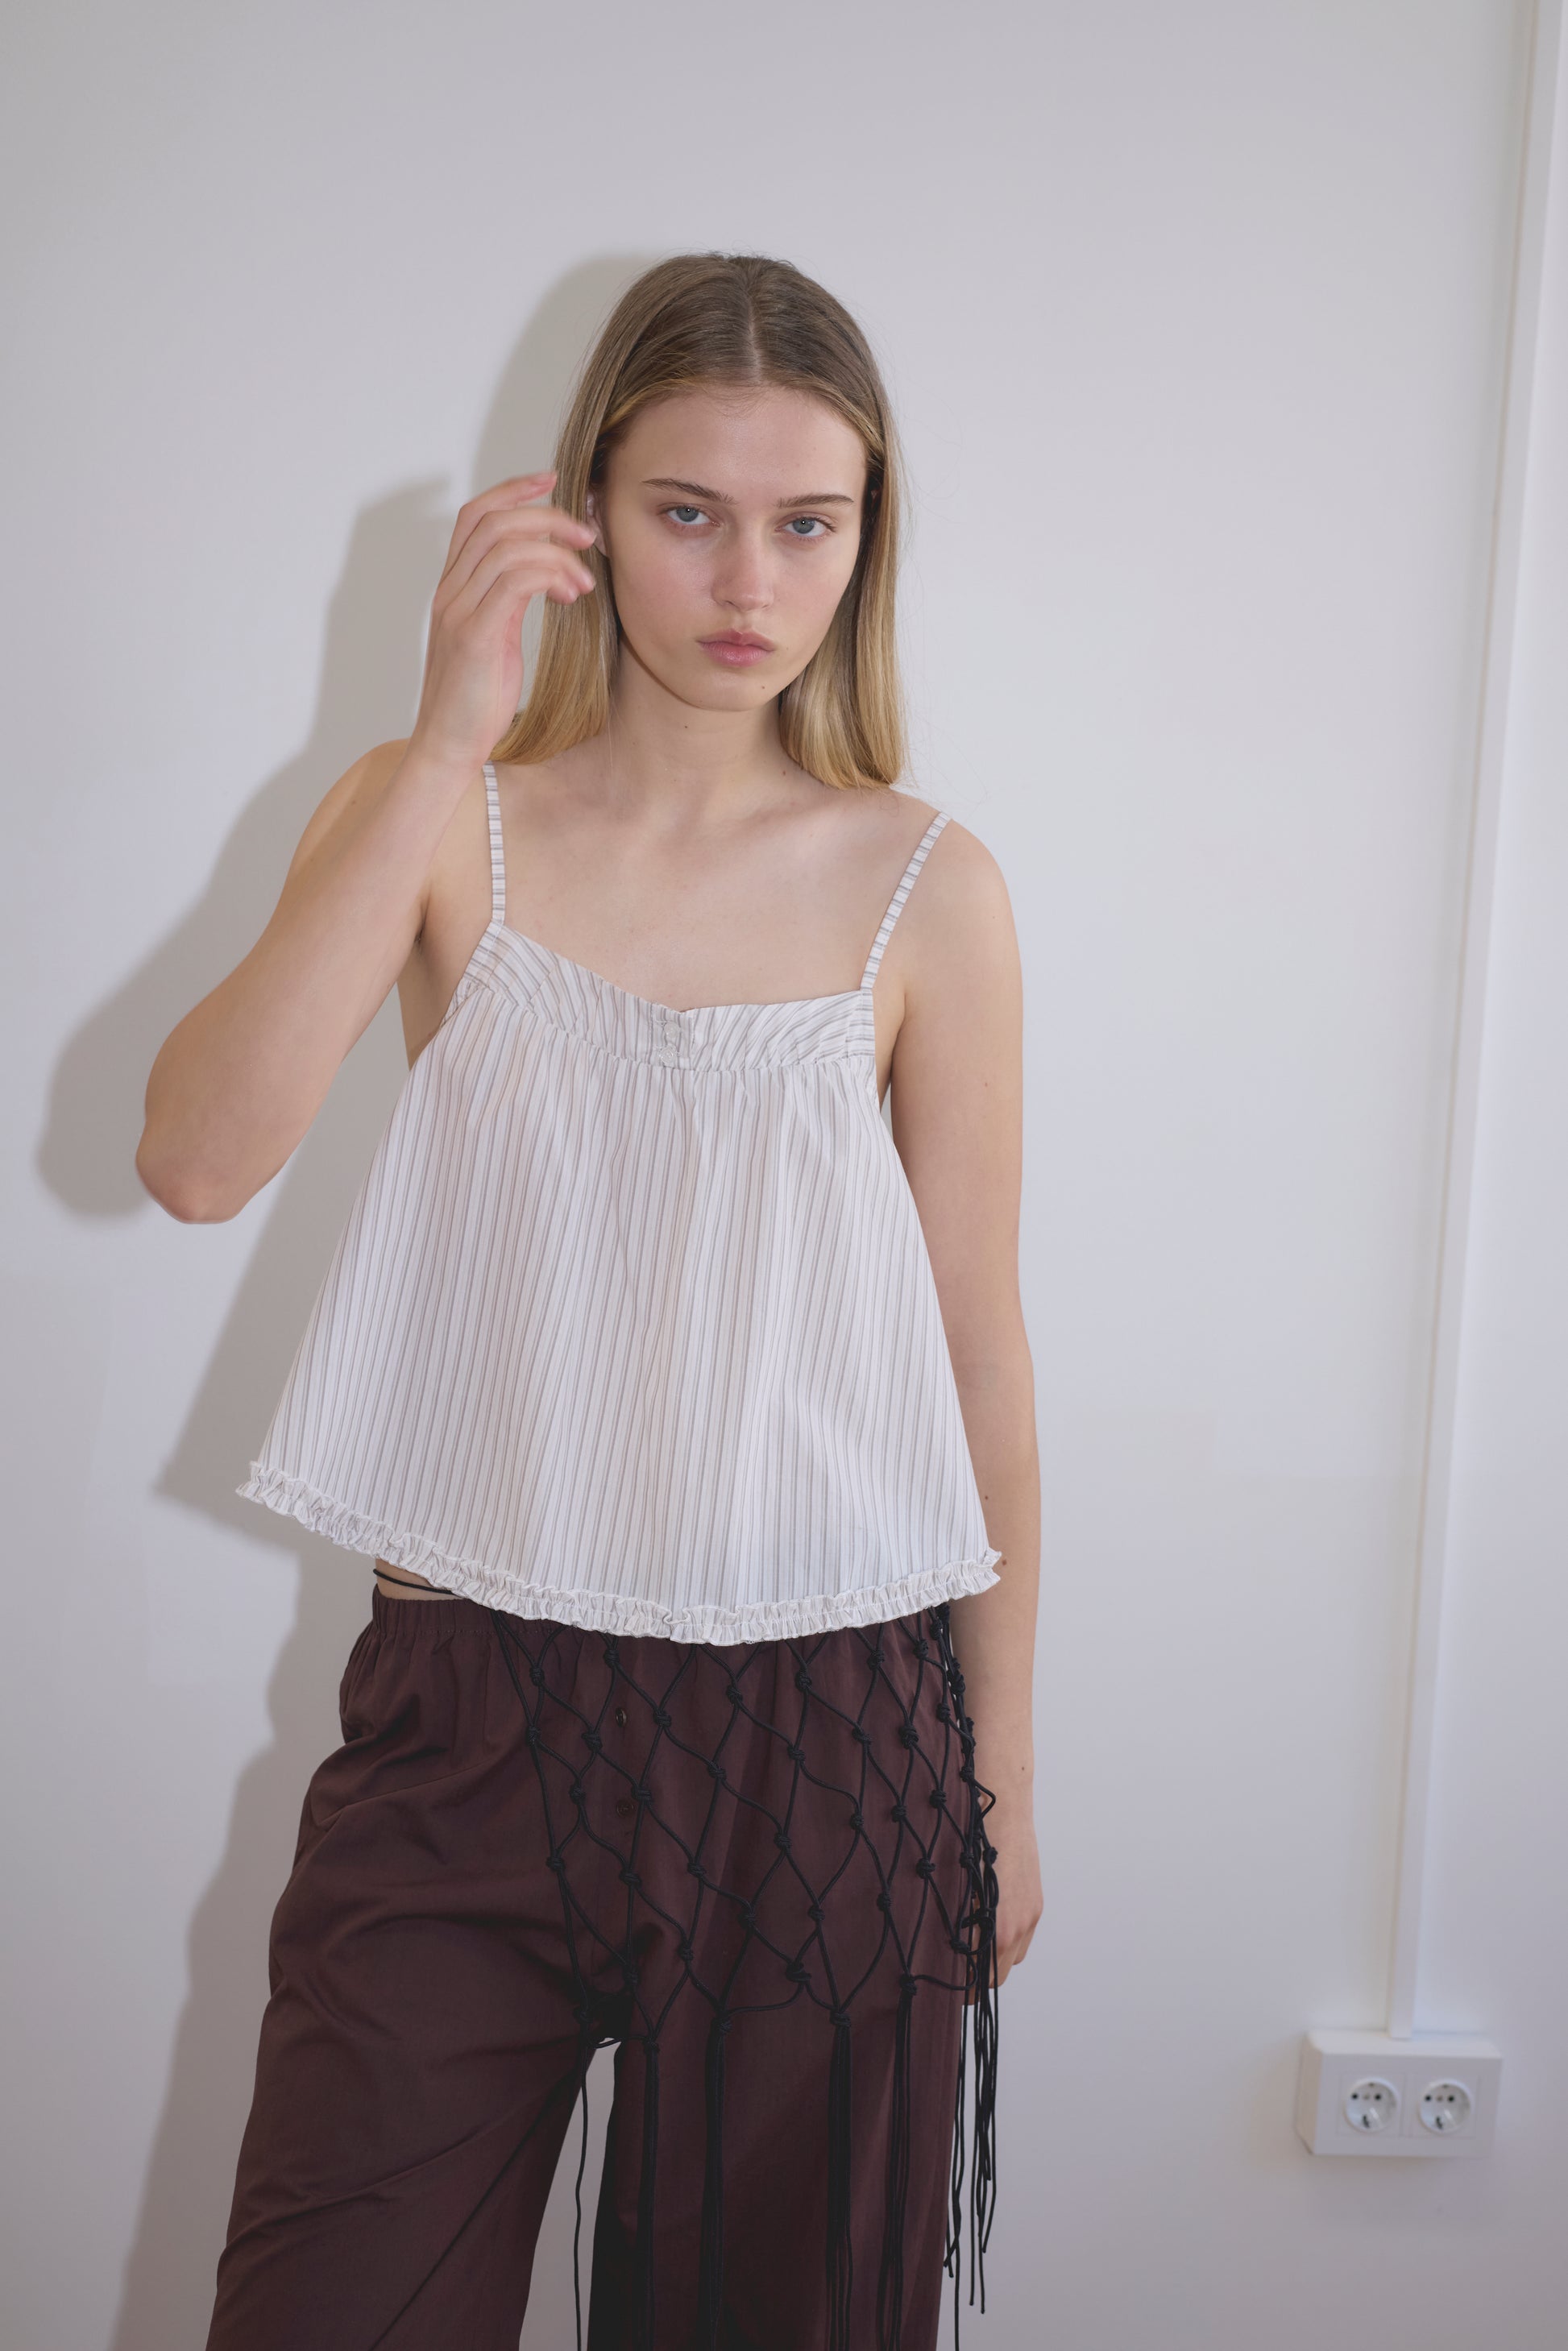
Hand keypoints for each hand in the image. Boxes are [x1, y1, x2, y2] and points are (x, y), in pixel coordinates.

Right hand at [409, 470, 598, 770]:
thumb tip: (547, 578)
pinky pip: (516, 580)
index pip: (475, 515)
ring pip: (508, 546)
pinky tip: (570, 596)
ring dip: (558, 553)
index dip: (512, 489)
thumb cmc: (476, 702)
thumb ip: (508, 604)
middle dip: (548, 517)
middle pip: (494, 521)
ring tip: (585, 580)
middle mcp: (450, 591)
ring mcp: (459, 610)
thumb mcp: (494, 641)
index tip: (551, 480)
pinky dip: (550, 576)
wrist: (449, 746)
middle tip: (587, 535)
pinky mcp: (476, 634)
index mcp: (451, 588)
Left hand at [966, 1792, 1041, 2000]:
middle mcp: (1019, 1925)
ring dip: (994, 1958)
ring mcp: (1031, 1914)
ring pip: (1014, 1956)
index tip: (947, 1987)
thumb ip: (953, 1922)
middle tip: (954, 1972)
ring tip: (969, 1946)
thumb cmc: (970, 1842)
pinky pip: (1024, 1935)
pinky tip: (988, 1921)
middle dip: (978, 1978)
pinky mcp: (1036, 1902)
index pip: (982, 1979)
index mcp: (997, 1927)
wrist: (1003, 1807)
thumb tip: (940, 1949)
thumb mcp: (955, 1886)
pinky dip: (1008, 1938)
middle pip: (999, 1975)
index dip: (964, 1988)